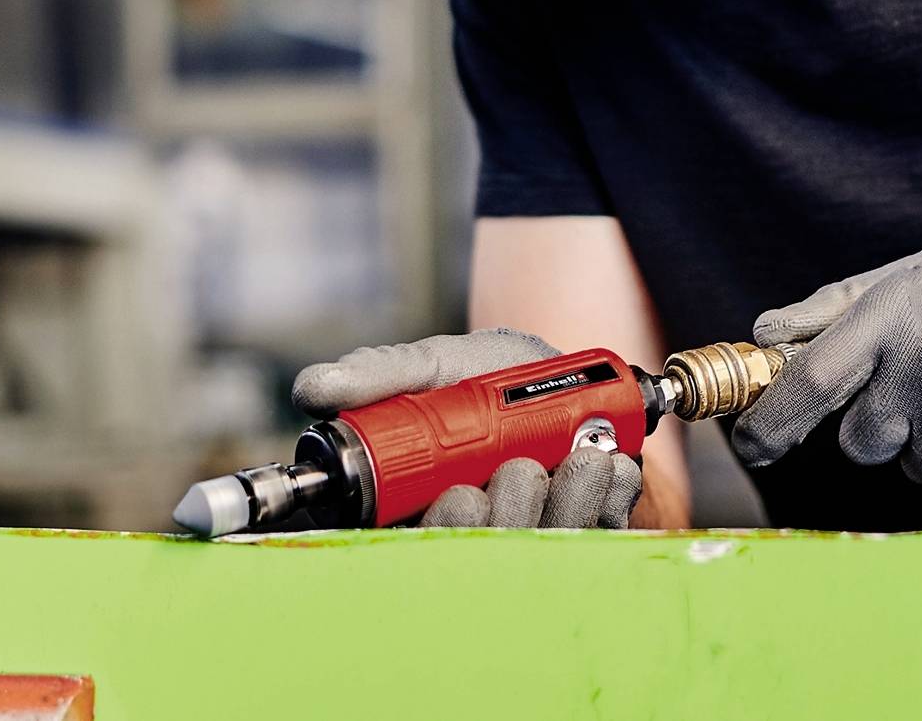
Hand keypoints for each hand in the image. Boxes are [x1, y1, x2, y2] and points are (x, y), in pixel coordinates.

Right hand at [293, 328, 642, 527]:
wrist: (581, 385)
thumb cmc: (501, 383)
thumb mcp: (445, 365)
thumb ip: (388, 374)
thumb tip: (313, 387)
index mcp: (421, 509)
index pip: (409, 549)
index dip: (441, 528)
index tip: (460, 492)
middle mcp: (473, 535)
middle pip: (478, 557)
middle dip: (503, 512)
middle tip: (518, 468)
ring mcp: (530, 542)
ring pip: (537, 550)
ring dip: (563, 500)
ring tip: (579, 456)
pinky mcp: (585, 541)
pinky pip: (596, 536)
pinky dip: (606, 495)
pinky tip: (608, 463)